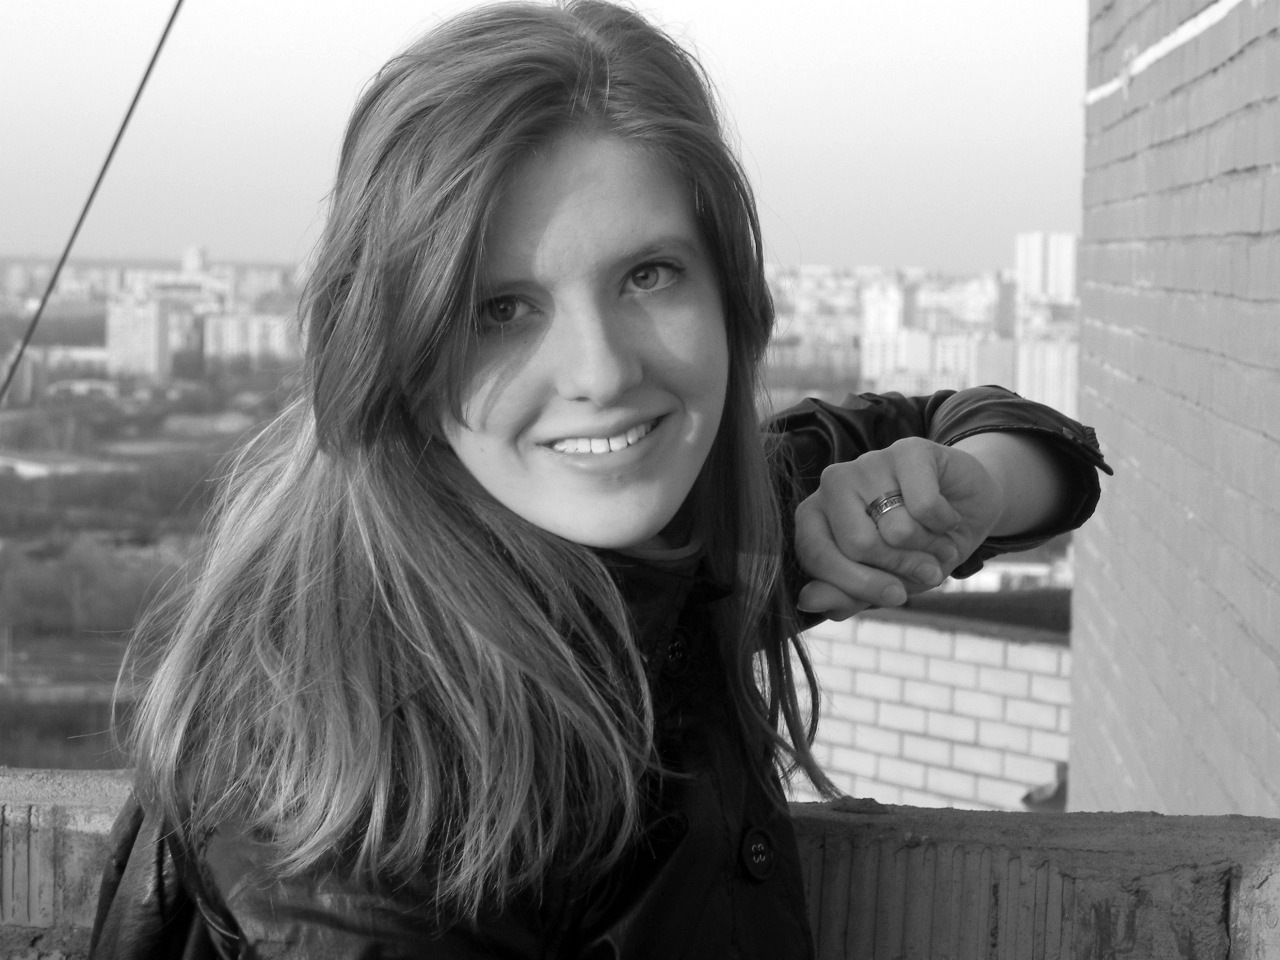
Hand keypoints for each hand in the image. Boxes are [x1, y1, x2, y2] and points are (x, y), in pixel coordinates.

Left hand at [794, 437, 1003, 619]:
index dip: (858, 586)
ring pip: (896, 530)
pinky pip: (926, 507)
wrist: (969, 509)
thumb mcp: (881, 581)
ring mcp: (869, 462)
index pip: (816, 556)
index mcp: (814, 515)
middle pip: (858, 545)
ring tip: (936, 541)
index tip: (896, 596)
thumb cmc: (915, 548)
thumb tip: (808, 601)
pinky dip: (945, 524)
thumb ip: (843, 594)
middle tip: (925, 568)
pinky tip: (946, 517)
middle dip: (901, 568)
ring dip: (929, 549)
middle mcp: (833, 483)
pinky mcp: (908, 450)